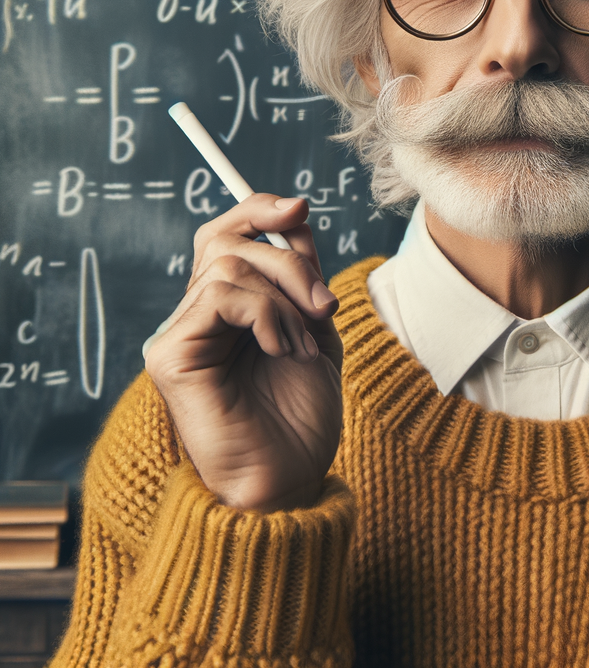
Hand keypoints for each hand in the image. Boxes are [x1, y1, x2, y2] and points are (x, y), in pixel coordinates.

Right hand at [144, 194, 343, 511]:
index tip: (301, 206)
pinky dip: (264, 314)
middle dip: (290, 261)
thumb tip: (294, 211)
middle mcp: (198, 313)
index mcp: (231, 305)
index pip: (228, 233)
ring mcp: (180, 332)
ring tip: (303, 346)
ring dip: (285, 300)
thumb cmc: (303, 412)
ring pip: (229, 265)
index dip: (259, 209)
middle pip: (229, 239)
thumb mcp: (315, 325)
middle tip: (324, 306)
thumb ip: (301, 272)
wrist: (291, 475)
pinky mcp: (170, 354)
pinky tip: (282, 351)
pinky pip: (218, 296)